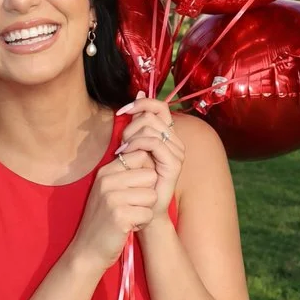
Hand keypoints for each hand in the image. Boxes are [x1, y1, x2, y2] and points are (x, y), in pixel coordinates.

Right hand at [71, 145, 158, 272]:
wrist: (87, 250)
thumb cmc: (103, 219)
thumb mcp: (108, 190)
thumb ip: (124, 173)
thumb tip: (148, 155)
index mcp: (105, 171)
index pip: (140, 155)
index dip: (145, 172)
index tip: (135, 188)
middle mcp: (107, 181)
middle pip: (150, 175)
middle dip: (147, 193)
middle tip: (131, 206)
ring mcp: (112, 198)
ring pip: (152, 195)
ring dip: (145, 209)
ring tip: (129, 216)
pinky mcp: (120, 216)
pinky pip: (149, 214)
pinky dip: (142, 223)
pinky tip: (128, 227)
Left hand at [115, 92, 184, 217]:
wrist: (142, 208)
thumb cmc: (135, 179)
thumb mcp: (132, 145)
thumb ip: (136, 123)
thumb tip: (139, 92)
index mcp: (167, 135)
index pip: (159, 106)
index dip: (141, 103)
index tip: (122, 111)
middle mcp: (175, 141)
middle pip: (152, 115)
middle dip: (131, 125)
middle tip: (122, 143)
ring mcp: (177, 152)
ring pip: (151, 128)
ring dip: (132, 136)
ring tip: (123, 151)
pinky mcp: (174, 164)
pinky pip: (154, 143)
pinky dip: (137, 145)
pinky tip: (126, 154)